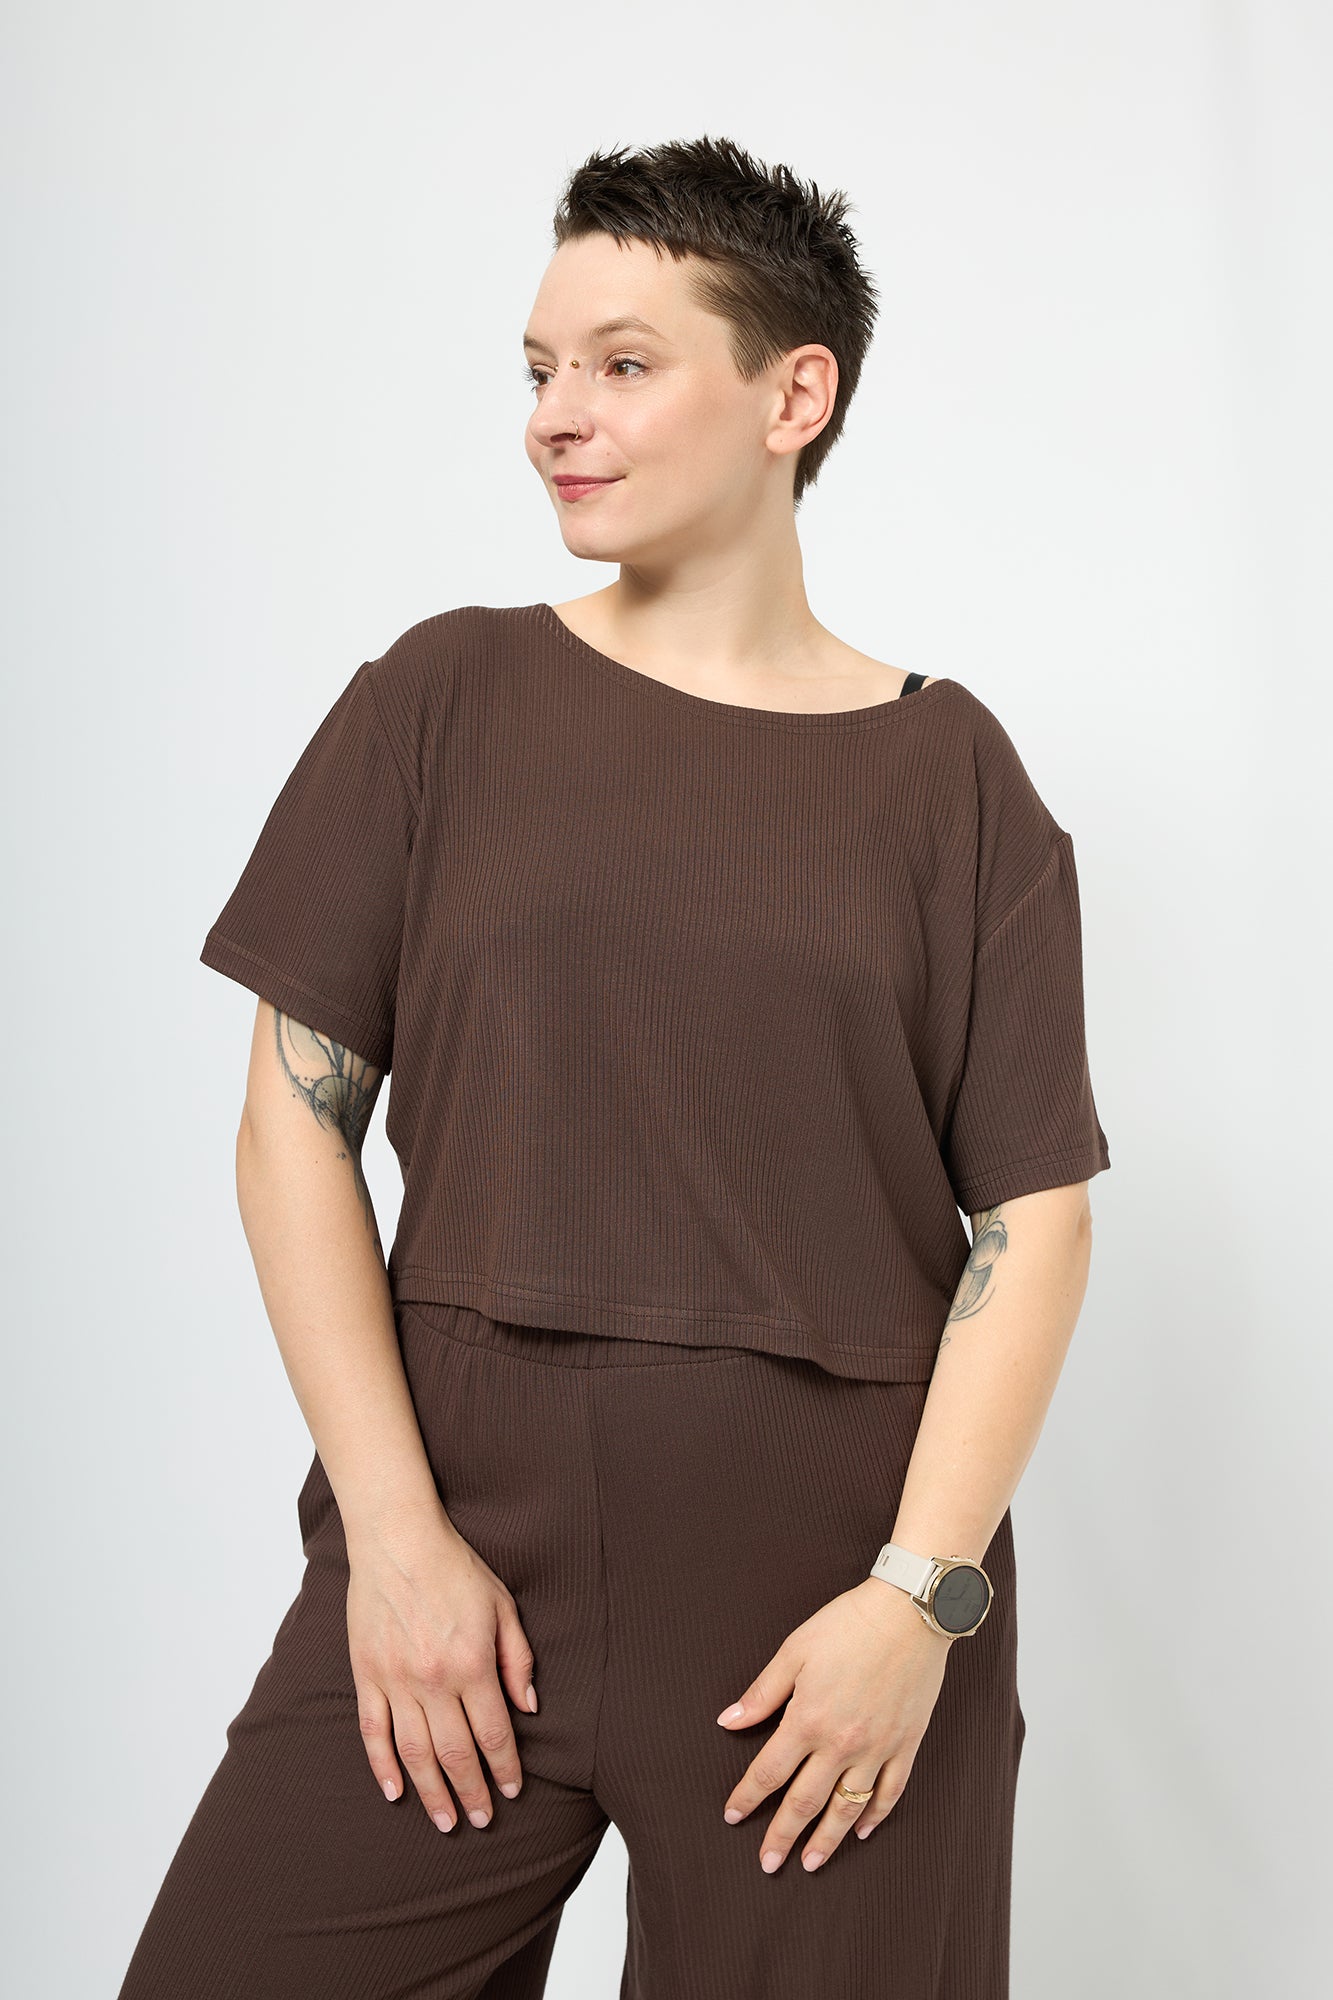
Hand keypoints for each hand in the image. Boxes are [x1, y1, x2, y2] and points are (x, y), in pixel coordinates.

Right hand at [345, 1516, 538, 1833]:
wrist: (398, 1540)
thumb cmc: (455, 1568)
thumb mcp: (502, 1606)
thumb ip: (517, 1659)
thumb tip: (528, 1706)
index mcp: (472, 1663)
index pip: (493, 1734)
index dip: (505, 1769)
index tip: (513, 1790)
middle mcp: (433, 1680)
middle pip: (456, 1753)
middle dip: (472, 1793)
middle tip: (482, 1820)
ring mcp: (396, 1680)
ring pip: (414, 1753)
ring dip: (431, 1793)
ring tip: (445, 1821)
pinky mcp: (367, 1674)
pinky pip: (373, 1732)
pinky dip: (382, 1766)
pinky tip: (395, 1791)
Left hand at [716, 1577, 952, 1873]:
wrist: (909, 1612)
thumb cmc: (848, 1624)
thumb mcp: (795, 1650)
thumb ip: (762, 1693)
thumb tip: (728, 1722)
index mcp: (808, 1719)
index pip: (768, 1772)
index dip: (747, 1797)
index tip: (732, 1816)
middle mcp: (841, 1744)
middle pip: (804, 1802)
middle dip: (782, 1836)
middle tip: (768, 1864)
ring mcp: (877, 1749)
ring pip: (847, 1808)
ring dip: (826, 1840)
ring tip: (812, 1862)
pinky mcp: (906, 1744)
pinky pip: (890, 1793)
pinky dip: (874, 1816)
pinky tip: (862, 1831)